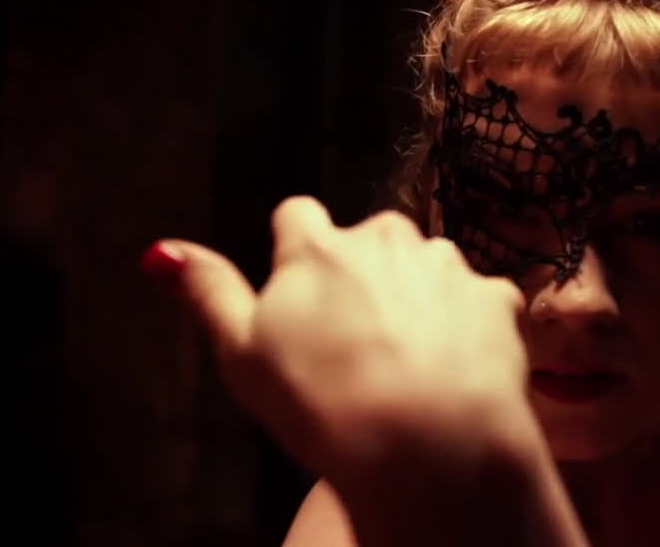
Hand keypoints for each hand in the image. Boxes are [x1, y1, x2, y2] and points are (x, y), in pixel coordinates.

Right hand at [142, 197, 533, 491]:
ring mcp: (448, 264)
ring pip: (428, 266)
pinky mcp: (497, 296)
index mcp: (318, 248)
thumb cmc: (322, 404)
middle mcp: (386, 238)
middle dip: (364, 274)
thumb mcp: (243, 353)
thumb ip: (209, 293)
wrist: (431, 442)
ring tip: (410, 362)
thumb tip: (162, 250)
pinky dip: (469, 326)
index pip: (299, 217)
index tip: (303, 290)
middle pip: (370, 240)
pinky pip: (478, 300)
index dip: (298, 250)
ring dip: (419, 298)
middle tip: (358, 341)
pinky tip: (456, 371)